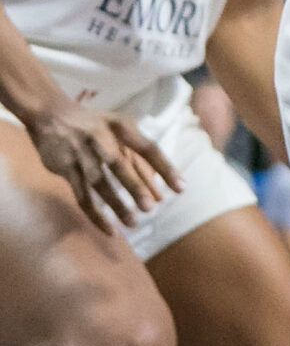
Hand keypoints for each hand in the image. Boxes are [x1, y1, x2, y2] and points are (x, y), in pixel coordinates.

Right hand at [27, 101, 180, 231]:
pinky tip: (109, 229)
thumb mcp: (119, 127)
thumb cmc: (96, 126)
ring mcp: (81, 155)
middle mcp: (100, 140)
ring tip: (132, 223)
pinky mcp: (65, 170)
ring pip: (98, 183)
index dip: (164, 168)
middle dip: (134, 186)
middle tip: (150, 207)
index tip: (181, 188)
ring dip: (115, 204)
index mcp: (121, 128)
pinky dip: (94, 214)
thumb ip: (138, 154)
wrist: (51, 115)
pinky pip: (81, 195)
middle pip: (119, 165)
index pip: (147, 148)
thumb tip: (159, 185)